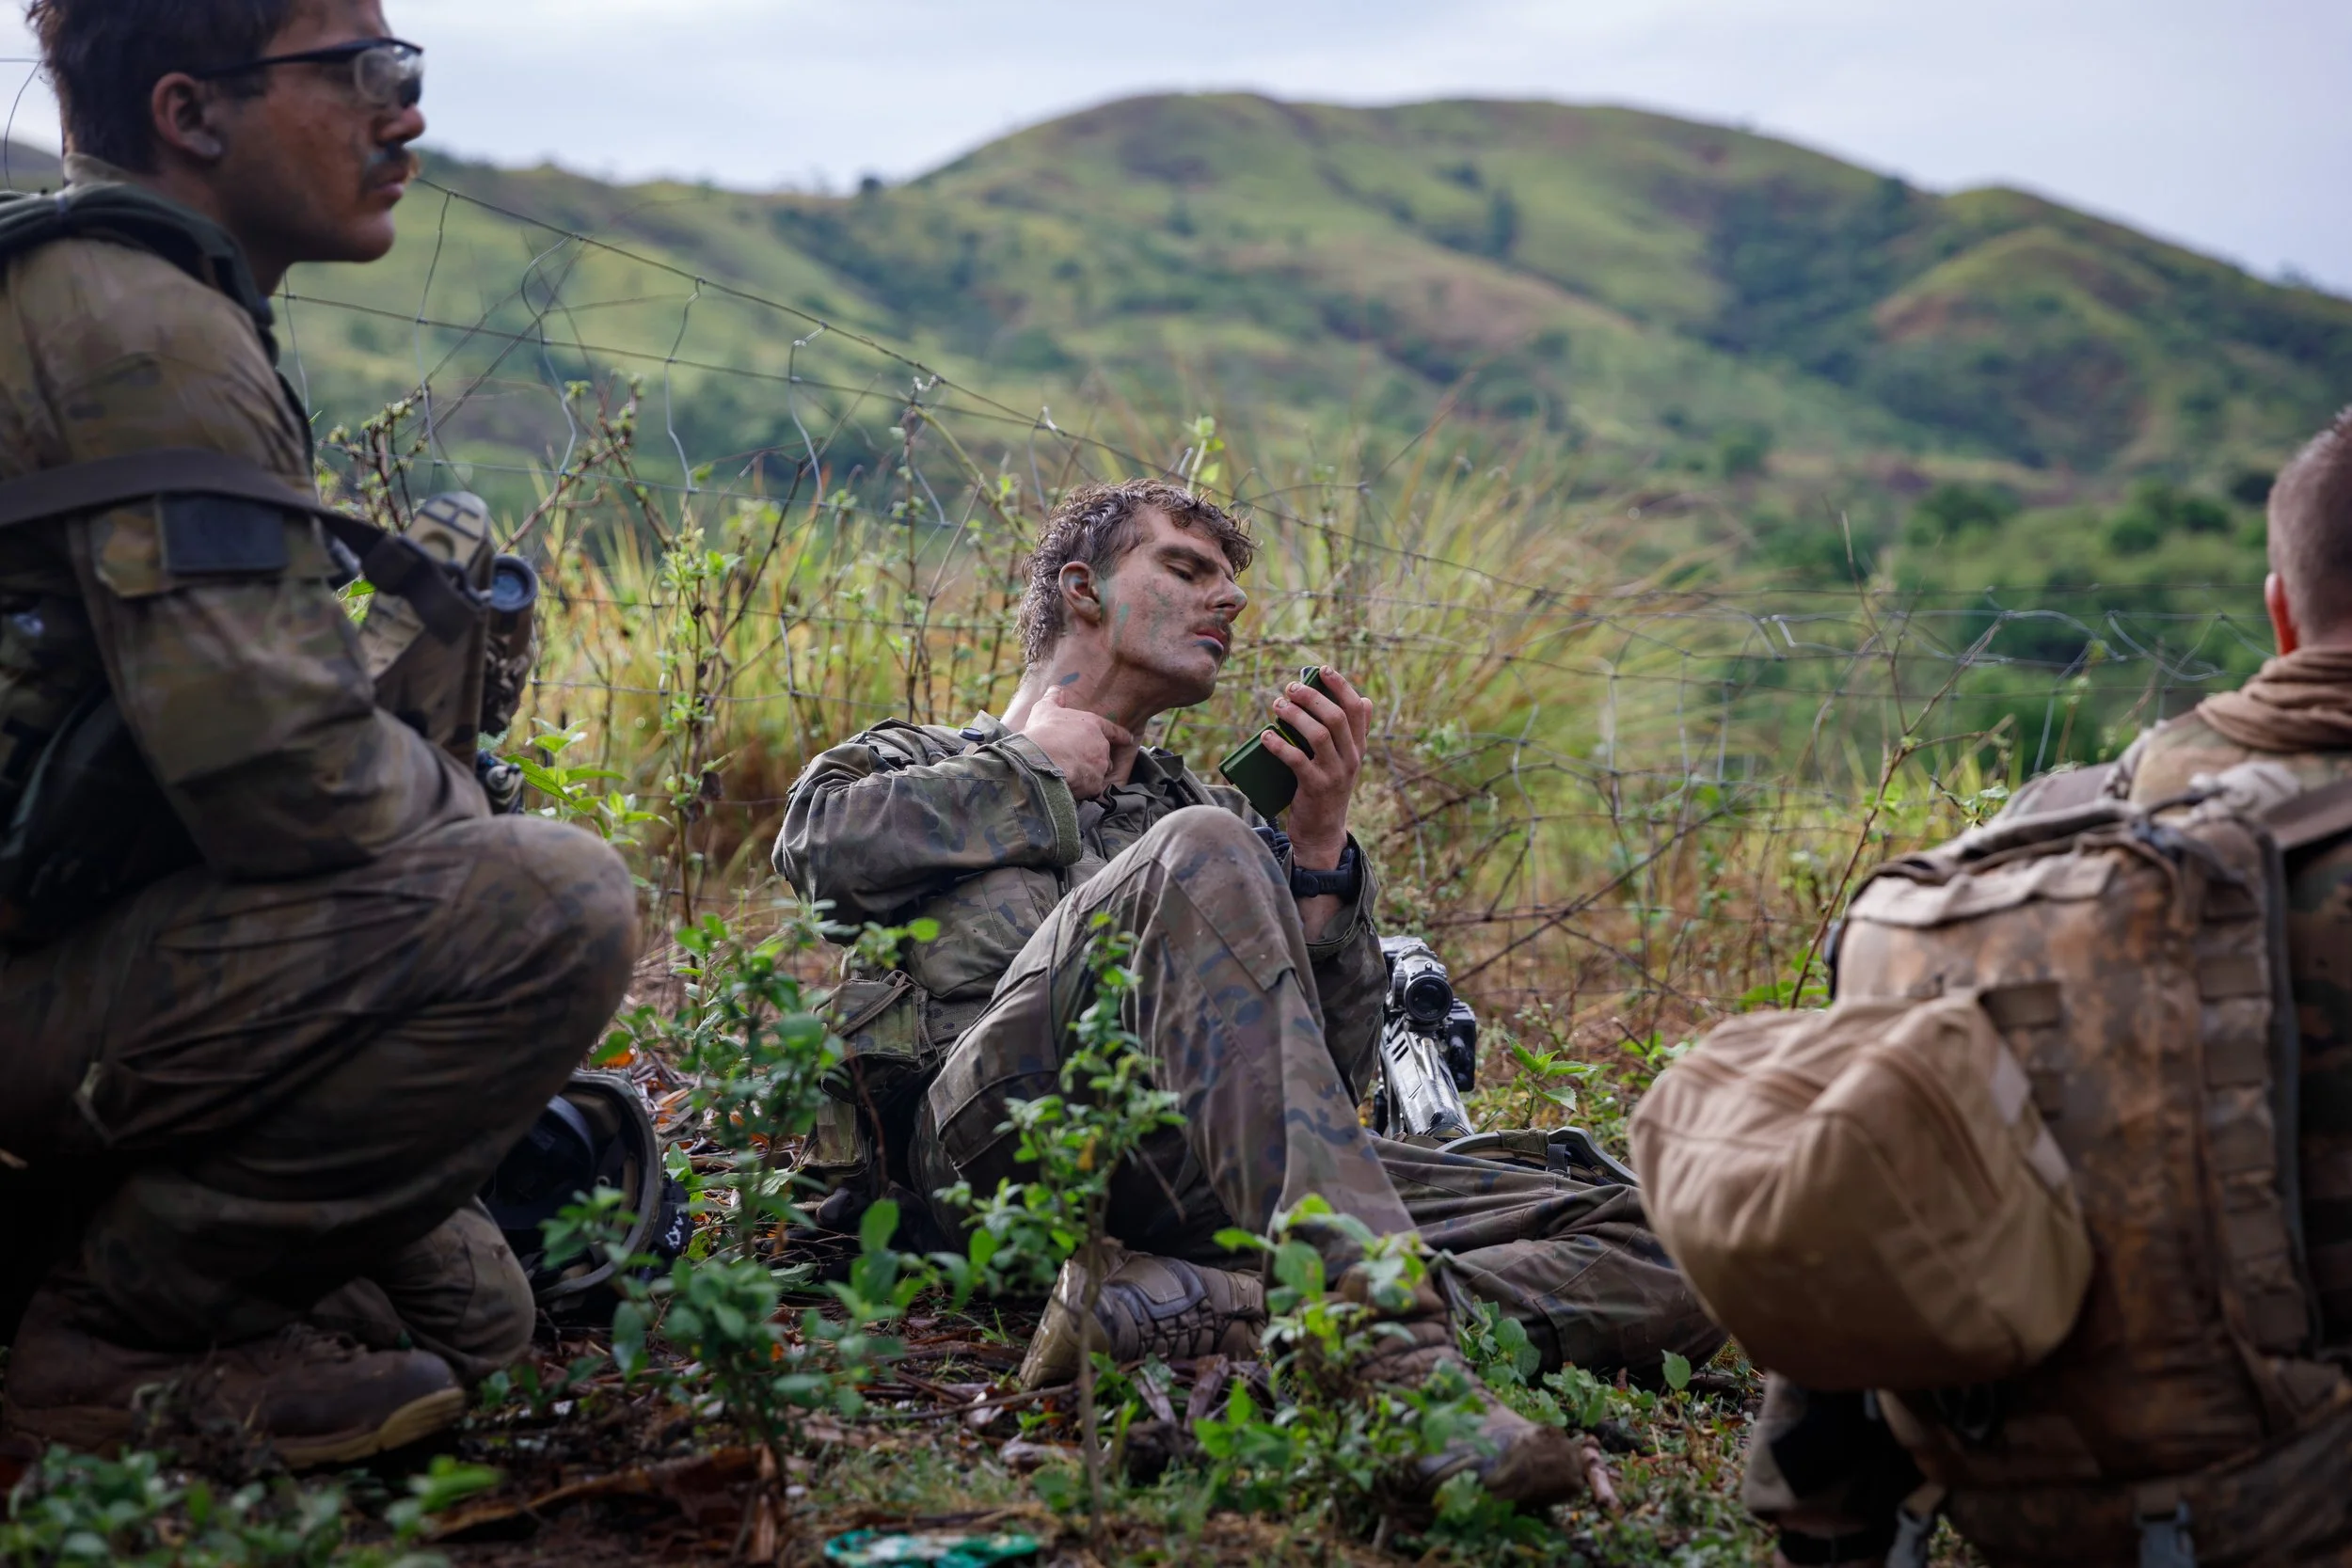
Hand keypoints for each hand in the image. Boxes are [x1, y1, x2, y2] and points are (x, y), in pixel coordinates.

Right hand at [1017, 684, 1133, 799]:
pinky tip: (1070, 785)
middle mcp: (1101, 745)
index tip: (1128, 739)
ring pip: (1099, 772)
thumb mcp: (1045, 709)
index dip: (1121, 735)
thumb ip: (1054, 698)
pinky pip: (1091, 788)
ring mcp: (1099, 765)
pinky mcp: (1095, 784)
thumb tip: (1057, 689)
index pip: (1113, 730)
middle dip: (1095, 758)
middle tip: (1078, 760)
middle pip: (1104, 754)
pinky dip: (1083, 787)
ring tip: (1074, 774)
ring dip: (1091, 773)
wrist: (1039, 759)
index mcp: (1092, 724)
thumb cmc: (1043, 732)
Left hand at [1262, 666, 1371, 868]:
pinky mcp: (1315, 788)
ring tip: (1277, 705)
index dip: (1341, 686)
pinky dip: (1279, 745)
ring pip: (1318, 735)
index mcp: (1359, 747)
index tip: (1322, 670)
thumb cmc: (1328, 787)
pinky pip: (1297, 760)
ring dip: (1295, 716)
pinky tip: (1266, 736)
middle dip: (1312, 697)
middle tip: (1290, 688)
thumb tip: (1365, 699)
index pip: (1357, 709)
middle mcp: (1351, 758)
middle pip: (1336, 717)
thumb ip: (1354, 732)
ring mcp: (1334, 774)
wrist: (1322, 831)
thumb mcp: (1347, 760)